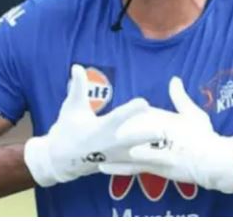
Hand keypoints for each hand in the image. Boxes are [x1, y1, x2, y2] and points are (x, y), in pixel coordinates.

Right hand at [24, 64, 161, 186]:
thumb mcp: (72, 107)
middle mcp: (109, 144)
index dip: (130, 110)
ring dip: (154, 152)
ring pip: (138, 155)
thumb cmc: (67, 129)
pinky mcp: (120, 165)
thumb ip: (78, 87)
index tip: (144, 102)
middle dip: (147, 136)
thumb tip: (77, 66)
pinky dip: (150, 161)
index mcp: (100, 129)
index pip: (117, 118)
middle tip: (163, 130)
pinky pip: (137, 164)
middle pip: (132, 140)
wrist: (61, 160)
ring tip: (171, 147)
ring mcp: (116, 157)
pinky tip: (167, 157)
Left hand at [99, 76, 232, 193]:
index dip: (128, 114)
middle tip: (98, 131)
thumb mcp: (193, 114)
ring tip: (94, 150)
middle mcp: (156, 136)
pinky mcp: (156, 168)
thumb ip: (180, 97)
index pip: (140, 114)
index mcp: (163, 121)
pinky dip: (119, 167)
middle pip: (130, 132)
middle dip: (115, 131)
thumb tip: (174, 79)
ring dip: (112, 152)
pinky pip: (133, 167)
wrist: (213, 160)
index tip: (115, 114)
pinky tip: (104, 167)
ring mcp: (155, 154)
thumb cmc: (203, 136)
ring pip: (128, 151)